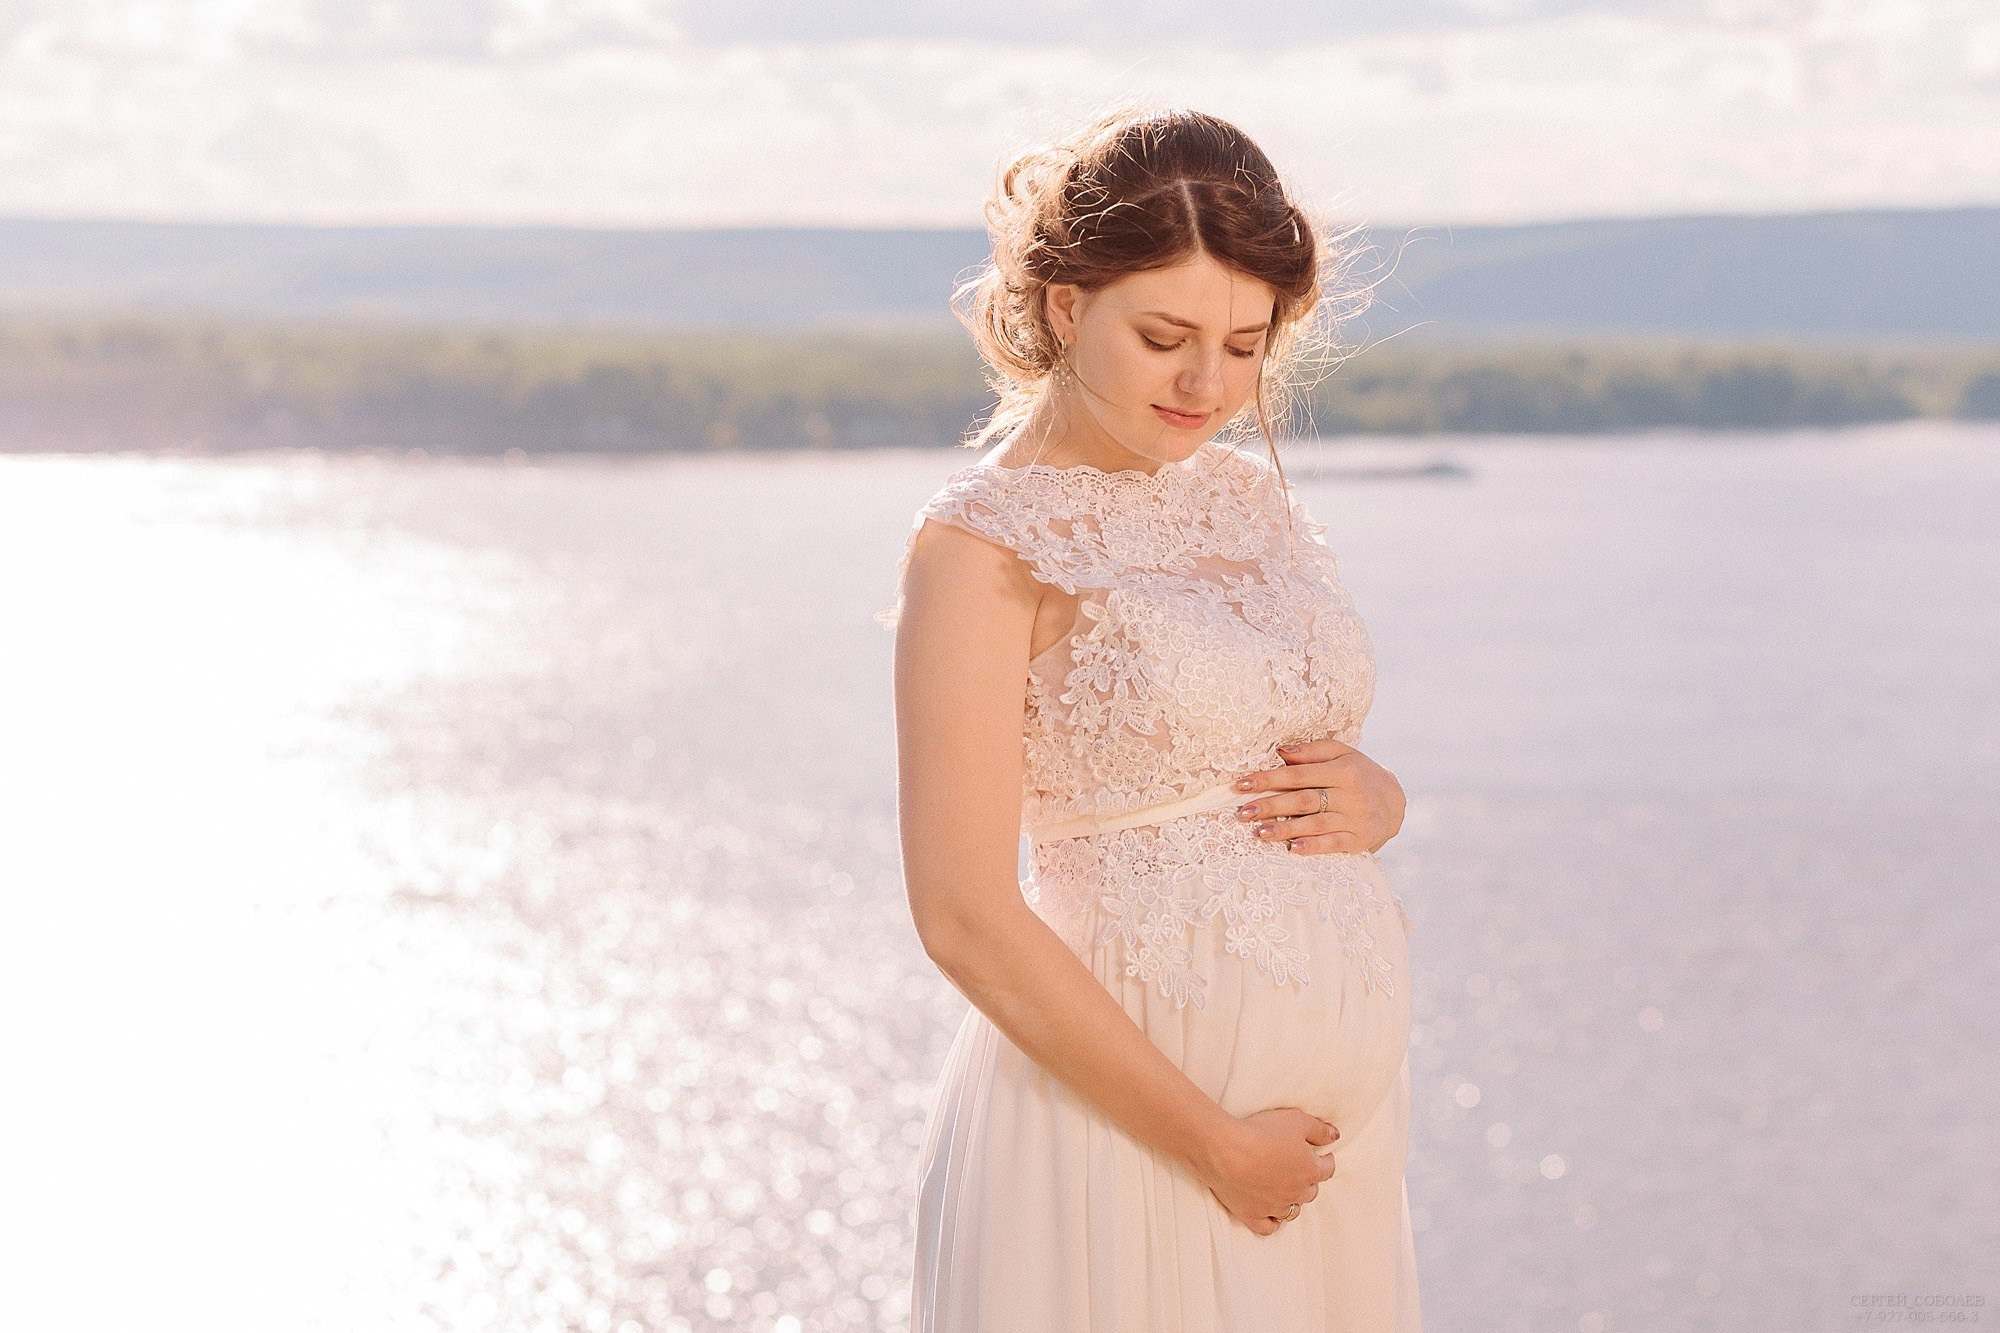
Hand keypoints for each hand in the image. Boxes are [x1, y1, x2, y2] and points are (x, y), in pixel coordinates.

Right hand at [1195, 1107, 1339, 1235]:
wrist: (1226, 1150)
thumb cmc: (1262, 1132)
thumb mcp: (1297, 1121)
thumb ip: (1320, 1130)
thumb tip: (1335, 1136)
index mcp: (1309, 1170)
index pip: (1327, 1169)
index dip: (1325, 1160)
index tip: (1322, 1155)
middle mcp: (1296, 1193)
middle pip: (1310, 1191)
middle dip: (1308, 1180)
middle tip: (1299, 1168)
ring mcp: (1274, 1207)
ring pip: (1292, 1210)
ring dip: (1292, 1201)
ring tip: (1285, 1190)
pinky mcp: (1252, 1215)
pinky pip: (1268, 1227)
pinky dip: (1272, 1221)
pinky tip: (1270, 1214)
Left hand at [1231, 739, 1404, 854]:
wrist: (1395, 802)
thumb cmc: (1359, 774)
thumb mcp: (1342, 754)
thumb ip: (1312, 751)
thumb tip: (1280, 751)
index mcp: (1343, 770)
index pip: (1298, 775)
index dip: (1268, 779)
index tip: (1242, 784)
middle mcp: (1350, 795)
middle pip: (1303, 800)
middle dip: (1270, 806)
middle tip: (1242, 812)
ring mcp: (1355, 819)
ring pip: (1315, 824)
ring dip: (1286, 829)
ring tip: (1259, 832)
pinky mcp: (1359, 840)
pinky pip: (1333, 844)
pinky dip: (1313, 847)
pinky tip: (1293, 849)